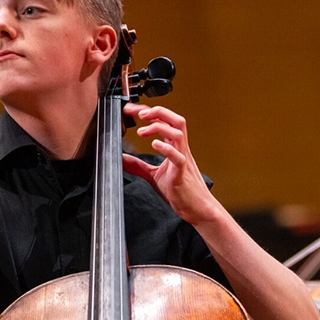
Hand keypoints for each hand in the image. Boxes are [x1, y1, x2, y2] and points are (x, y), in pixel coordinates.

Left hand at [121, 103, 216, 225]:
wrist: (198, 209)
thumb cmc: (181, 192)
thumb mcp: (154, 176)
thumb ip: (138, 166)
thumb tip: (122, 158)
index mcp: (176, 148)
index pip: (165, 122)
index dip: (149, 112)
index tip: (132, 110)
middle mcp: (181, 150)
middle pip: (176, 120)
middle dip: (158, 112)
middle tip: (139, 114)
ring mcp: (183, 160)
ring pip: (178, 133)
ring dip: (159, 127)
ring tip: (143, 131)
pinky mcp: (182, 174)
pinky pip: (178, 157)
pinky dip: (166, 148)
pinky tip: (154, 145)